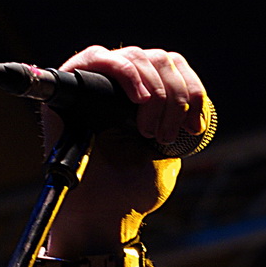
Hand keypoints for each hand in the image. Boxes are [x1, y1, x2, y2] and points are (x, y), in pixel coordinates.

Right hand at [42, 46, 209, 257]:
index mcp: (145, 99)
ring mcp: (95, 84)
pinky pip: (96, 57)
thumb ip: (176, 117)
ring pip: (136, 56)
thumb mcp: (168, 149)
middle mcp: (120, 86)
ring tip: (151, 131)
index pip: (175, 66)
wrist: (104, 211)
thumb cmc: (133, 188)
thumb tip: (188, 96)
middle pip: (158, 58)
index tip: (196, 126)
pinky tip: (139, 99)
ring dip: (155, 92)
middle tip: (170, 134)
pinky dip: (125, 72)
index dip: (193, 90)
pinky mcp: (69, 87)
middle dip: (176, 96)